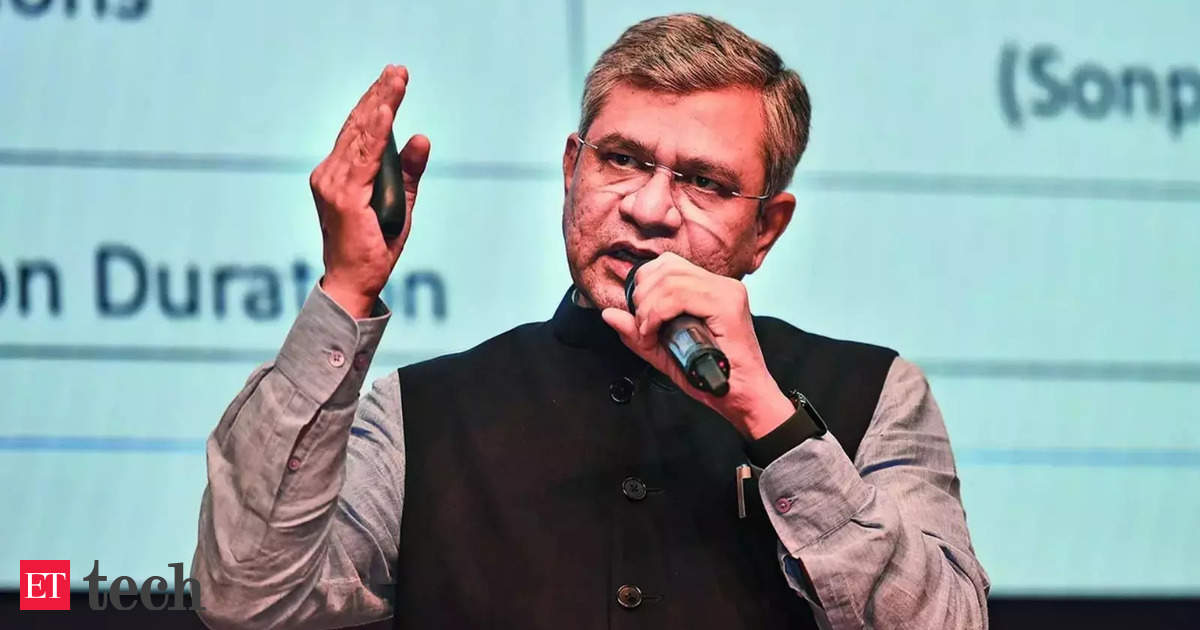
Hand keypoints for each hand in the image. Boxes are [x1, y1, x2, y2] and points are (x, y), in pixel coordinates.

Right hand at [310, 64, 431, 317]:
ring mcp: (334, 185)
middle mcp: (330, 176)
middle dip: (380, 94)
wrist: (355, 282)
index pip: (358, 132)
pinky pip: (364, 157)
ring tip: (396, 80)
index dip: (376, 102)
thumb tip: (422, 137)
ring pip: (360, 135)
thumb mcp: (400, 202)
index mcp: (338, 176)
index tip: (392, 79)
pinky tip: (388, 110)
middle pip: (357, 126)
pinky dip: (376, 131)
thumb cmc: (374, 247)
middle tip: (398, 69)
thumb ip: (408, 171)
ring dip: (380, 104)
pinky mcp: (344, 196)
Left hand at [600, 253, 794, 438]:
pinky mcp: (728, 306)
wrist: (742, 398)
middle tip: (643, 327)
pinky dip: (658, 314)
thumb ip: (637, 332)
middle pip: (666, 266)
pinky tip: (656, 333)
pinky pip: (680, 296)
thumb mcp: (664, 353)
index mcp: (710, 288)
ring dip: (648, 308)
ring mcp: (727, 292)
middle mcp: (722, 285)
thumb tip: (608, 313)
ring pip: (670, 280)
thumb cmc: (710, 376)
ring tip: (650, 333)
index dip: (644, 286)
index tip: (641, 319)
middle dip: (642, 296)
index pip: (668, 264)